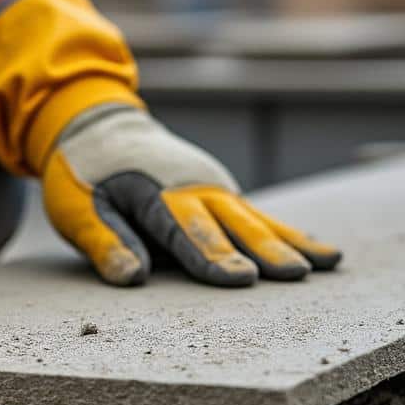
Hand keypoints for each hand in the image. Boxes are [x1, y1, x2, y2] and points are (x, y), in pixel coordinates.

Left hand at [41, 105, 339, 285]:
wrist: (99, 124)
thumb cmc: (81, 174)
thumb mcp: (75, 209)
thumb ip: (104, 242)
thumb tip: (133, 278)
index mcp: (154, 193)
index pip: (186, 232)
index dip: (213, 257)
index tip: (241, 280)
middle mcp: (192, 188)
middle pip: (233, 225)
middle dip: (264, 251)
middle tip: (296, 275)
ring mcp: (212, 187)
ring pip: (257, 219)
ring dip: (292, 242)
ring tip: (329, 262)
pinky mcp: (221, 192)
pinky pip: (260, 216)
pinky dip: (291, 233)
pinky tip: (321, 253)